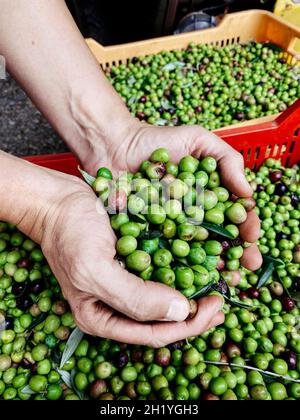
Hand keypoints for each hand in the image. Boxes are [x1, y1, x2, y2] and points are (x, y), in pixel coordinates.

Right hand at [41, 175, 223, 346]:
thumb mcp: (95, 270)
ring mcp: (125, 284)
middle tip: (223, 299)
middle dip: (196, 313)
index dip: (189, 325)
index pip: (153, 334)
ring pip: (166, 298)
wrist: (58, 199)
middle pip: (163, 320)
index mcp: (102, 318)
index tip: (215, 306)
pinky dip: (183, 270)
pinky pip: (162, 273)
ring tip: (219, 284)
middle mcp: (116, 306)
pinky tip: (201, 262)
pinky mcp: (131, 263)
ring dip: (194, 292)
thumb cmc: (69, 233)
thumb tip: (180, 313)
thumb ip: (134, 298)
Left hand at [89, 122, 262, 272]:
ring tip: (223, 279)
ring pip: (194, 254)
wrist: (114, 146)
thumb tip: (248, 192)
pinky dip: (175, 268)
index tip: (253, 236)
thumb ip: (227, 159)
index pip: (234, 216)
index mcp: (207, 197)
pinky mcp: (147, 238)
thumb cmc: (156, 140)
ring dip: (211, 268)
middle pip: (218, 240)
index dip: (247, 228)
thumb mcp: (197, 139)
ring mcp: (170, 230)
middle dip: (236, 255)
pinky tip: (186, 279)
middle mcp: (192, 217)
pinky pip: (163, 255)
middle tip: (246, 266)